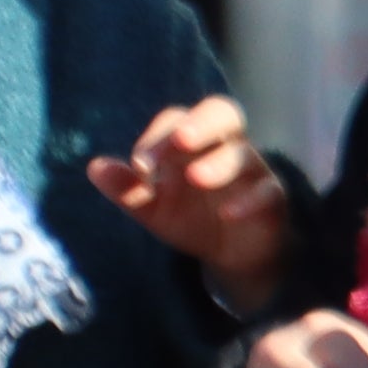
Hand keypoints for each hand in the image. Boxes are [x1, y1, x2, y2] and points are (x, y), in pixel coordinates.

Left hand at [91, 97, 288, 301]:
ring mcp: (252, 172)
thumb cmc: (192, 217)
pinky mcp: (271, 200)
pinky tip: (229, 214)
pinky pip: (266, 193)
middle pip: (223, 113)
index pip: (178, 120)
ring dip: (219, 163)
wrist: (232, 254)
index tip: (141, 165)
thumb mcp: (152, 207)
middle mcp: (225, 147)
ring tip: (195, 178)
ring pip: (243, 155)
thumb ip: (126, 188)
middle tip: (180, 140)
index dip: (159, 136)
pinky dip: (249, 201)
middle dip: (201, 123)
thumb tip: (95, 167)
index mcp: (194, 142)